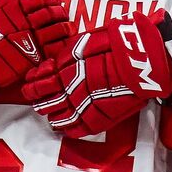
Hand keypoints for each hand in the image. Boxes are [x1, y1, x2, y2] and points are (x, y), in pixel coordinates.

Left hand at [26, 11, 171, 136]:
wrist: (142, 59)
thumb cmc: (118, 44)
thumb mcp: (86, 42)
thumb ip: (68, 55)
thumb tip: (53, 64)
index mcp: (67, 67)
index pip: (43, 79)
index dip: (34, 83)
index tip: (29, 84)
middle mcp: (72, 86)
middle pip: (49, 98)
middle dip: (39, 101)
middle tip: (34, 102)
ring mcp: (86, 103)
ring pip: (61, 115)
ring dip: (52, 116)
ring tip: (48, 117)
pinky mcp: (102, 116)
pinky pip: (81, 127)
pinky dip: (70, 129)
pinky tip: (64, 129)